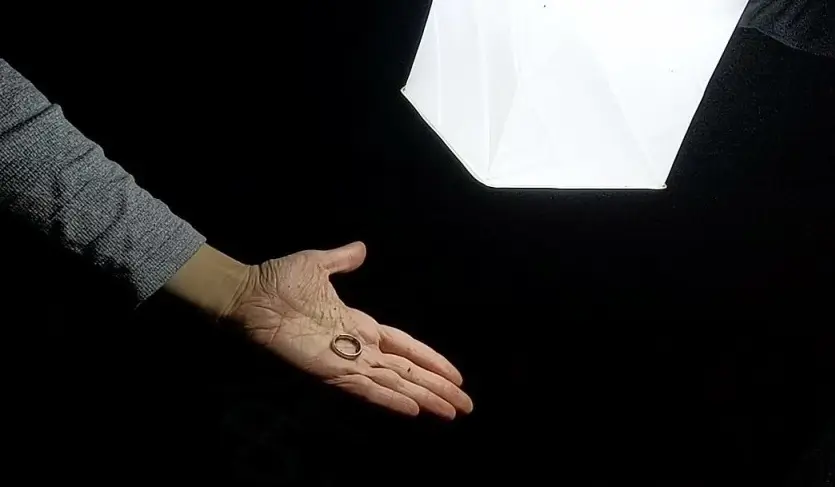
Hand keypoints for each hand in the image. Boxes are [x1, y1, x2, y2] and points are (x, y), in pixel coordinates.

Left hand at [223, 242, 472, 418]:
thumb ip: (342, 259)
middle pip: (408, 371)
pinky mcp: (330, 372)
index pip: (405, 346)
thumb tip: (362, 248)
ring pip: (395, 384)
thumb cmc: (279, 281)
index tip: (455, 376)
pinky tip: (413, 410)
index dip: (430, 361)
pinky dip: (390, 400)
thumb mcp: (318, 264)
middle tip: (466, 407)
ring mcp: (345, 362)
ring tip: (452, 412)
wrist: (249, 294)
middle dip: (438, 388)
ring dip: (424, 398)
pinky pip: (366, 388)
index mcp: (358, 326)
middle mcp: (358, 348)